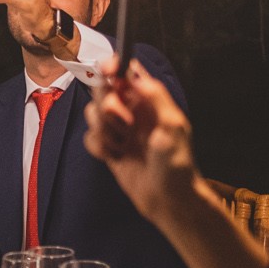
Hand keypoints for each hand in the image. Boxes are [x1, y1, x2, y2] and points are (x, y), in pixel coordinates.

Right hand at [83, 58, 199, 222]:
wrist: (167, 200)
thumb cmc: (177, 165)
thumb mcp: (173, 126)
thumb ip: (156, 97)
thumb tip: (136, 75)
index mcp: (149, 101)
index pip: (126, 73)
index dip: (112, 67)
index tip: (106, 71)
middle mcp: (132, 111)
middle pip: (103, 91)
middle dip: (108, 106)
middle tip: (124, 123)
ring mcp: (119, 129)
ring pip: (93, 113)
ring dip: (104, 130)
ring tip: (122, 145)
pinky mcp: (108, 146)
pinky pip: (90, 137)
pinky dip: (100, 147)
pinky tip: (116, 157)